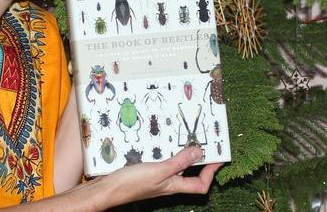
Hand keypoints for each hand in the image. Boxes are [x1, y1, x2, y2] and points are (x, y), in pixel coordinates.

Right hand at [97, 146, 221, 206]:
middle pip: (190, 173)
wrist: (107, 188)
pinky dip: (166, 150)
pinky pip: (162, 159)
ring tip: (187, 137)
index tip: (219, 158)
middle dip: (199, 159)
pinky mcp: (146, 169)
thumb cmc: (131, 184)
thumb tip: (199, 152)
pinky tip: (163, 140)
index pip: (200, 185)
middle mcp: (168, 182)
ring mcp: (157, 176)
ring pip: (176, 164)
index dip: (211, 173)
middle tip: (205, 142)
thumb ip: (179, 162)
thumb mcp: (159, 170)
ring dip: (182, 152)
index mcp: (173, 185)